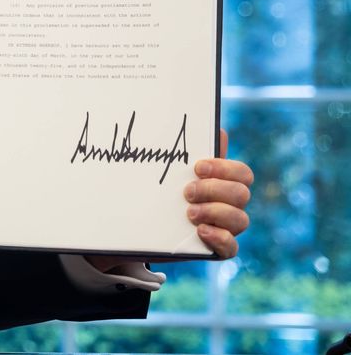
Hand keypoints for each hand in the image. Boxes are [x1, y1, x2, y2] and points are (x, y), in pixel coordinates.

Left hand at [86, 129, 252, 271]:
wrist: (136, 228)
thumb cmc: (157, 193)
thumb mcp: (167, 173)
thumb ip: (188, 154)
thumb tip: (217, 129)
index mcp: (221, 183)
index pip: (242, 173)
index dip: (226, 168)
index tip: (197, 167)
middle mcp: (228, 205)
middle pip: (242, 194)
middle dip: (214, 190)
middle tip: (186, 192)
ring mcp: (224, 228)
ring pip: (241, 220)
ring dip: (215, 212)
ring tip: (189, 213)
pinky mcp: (215, 250)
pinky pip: (232, 248)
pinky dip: (220, 238)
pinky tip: (201, 231)